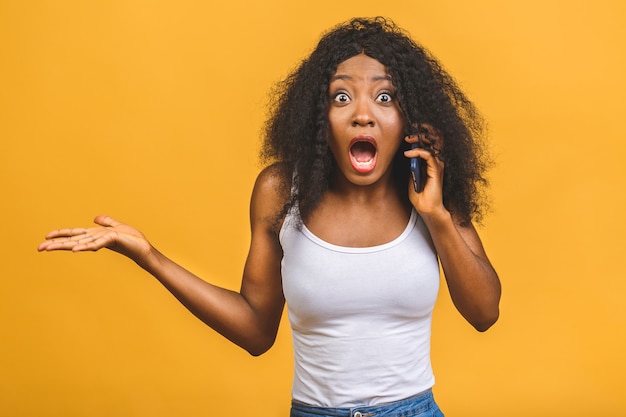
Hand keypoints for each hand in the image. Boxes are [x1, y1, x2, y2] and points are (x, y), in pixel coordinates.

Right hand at [38, 215, 152, 262]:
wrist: (145, 249)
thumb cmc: (133, 240)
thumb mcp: (118, 226)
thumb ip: (106, 222)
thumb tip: (95, 218)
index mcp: (96, 235)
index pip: (75, 234)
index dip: (61, 234)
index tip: (46, 237)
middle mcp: (96, 239)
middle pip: (73, 240)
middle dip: (55, 244)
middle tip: (38, 248)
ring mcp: (103, 241)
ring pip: (80, 243)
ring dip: (64, 245)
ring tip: (48, 248)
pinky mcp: (112, 241)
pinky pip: (96, 243)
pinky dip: (85, 246)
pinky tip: (75, 250)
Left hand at [404, 124, 445, 218]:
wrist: (427, 208)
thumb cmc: (420, 196)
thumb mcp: (411, 178)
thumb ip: (411, 167)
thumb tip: (407, 155)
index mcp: (430, 162)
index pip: (428, 143)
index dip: (419, 135)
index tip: (406, 133)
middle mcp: (436, 161)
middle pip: (432, 140)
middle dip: (421, 133)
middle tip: (408, 132)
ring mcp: (437, 165)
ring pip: (432, 145)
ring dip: (419, 139)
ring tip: (408, 138)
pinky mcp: (436, 170)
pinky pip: (428, 156)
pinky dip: (418, 152)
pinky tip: (408, 154)